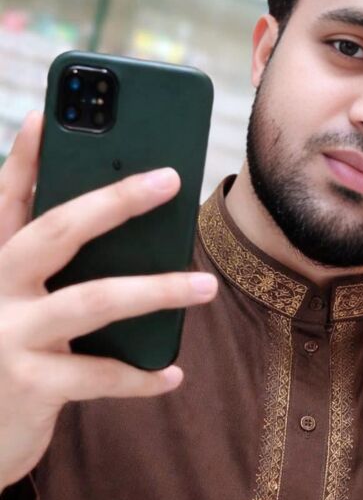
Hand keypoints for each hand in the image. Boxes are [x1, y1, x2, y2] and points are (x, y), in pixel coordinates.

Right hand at [0, 111, 217, 491]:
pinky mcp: (29, 385)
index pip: (4, 200)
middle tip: (170, 178)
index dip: (22, 158)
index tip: (44, 114)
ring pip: (93, 301)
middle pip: (55, 231)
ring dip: (157, 290)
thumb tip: (130, 243)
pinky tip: (172, 374)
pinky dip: (141, 377)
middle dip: (114, 200)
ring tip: (206, 286)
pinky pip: (100, 375)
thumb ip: (55, 276)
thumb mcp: (20, 309)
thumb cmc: (11, 360)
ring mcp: (8, 336)